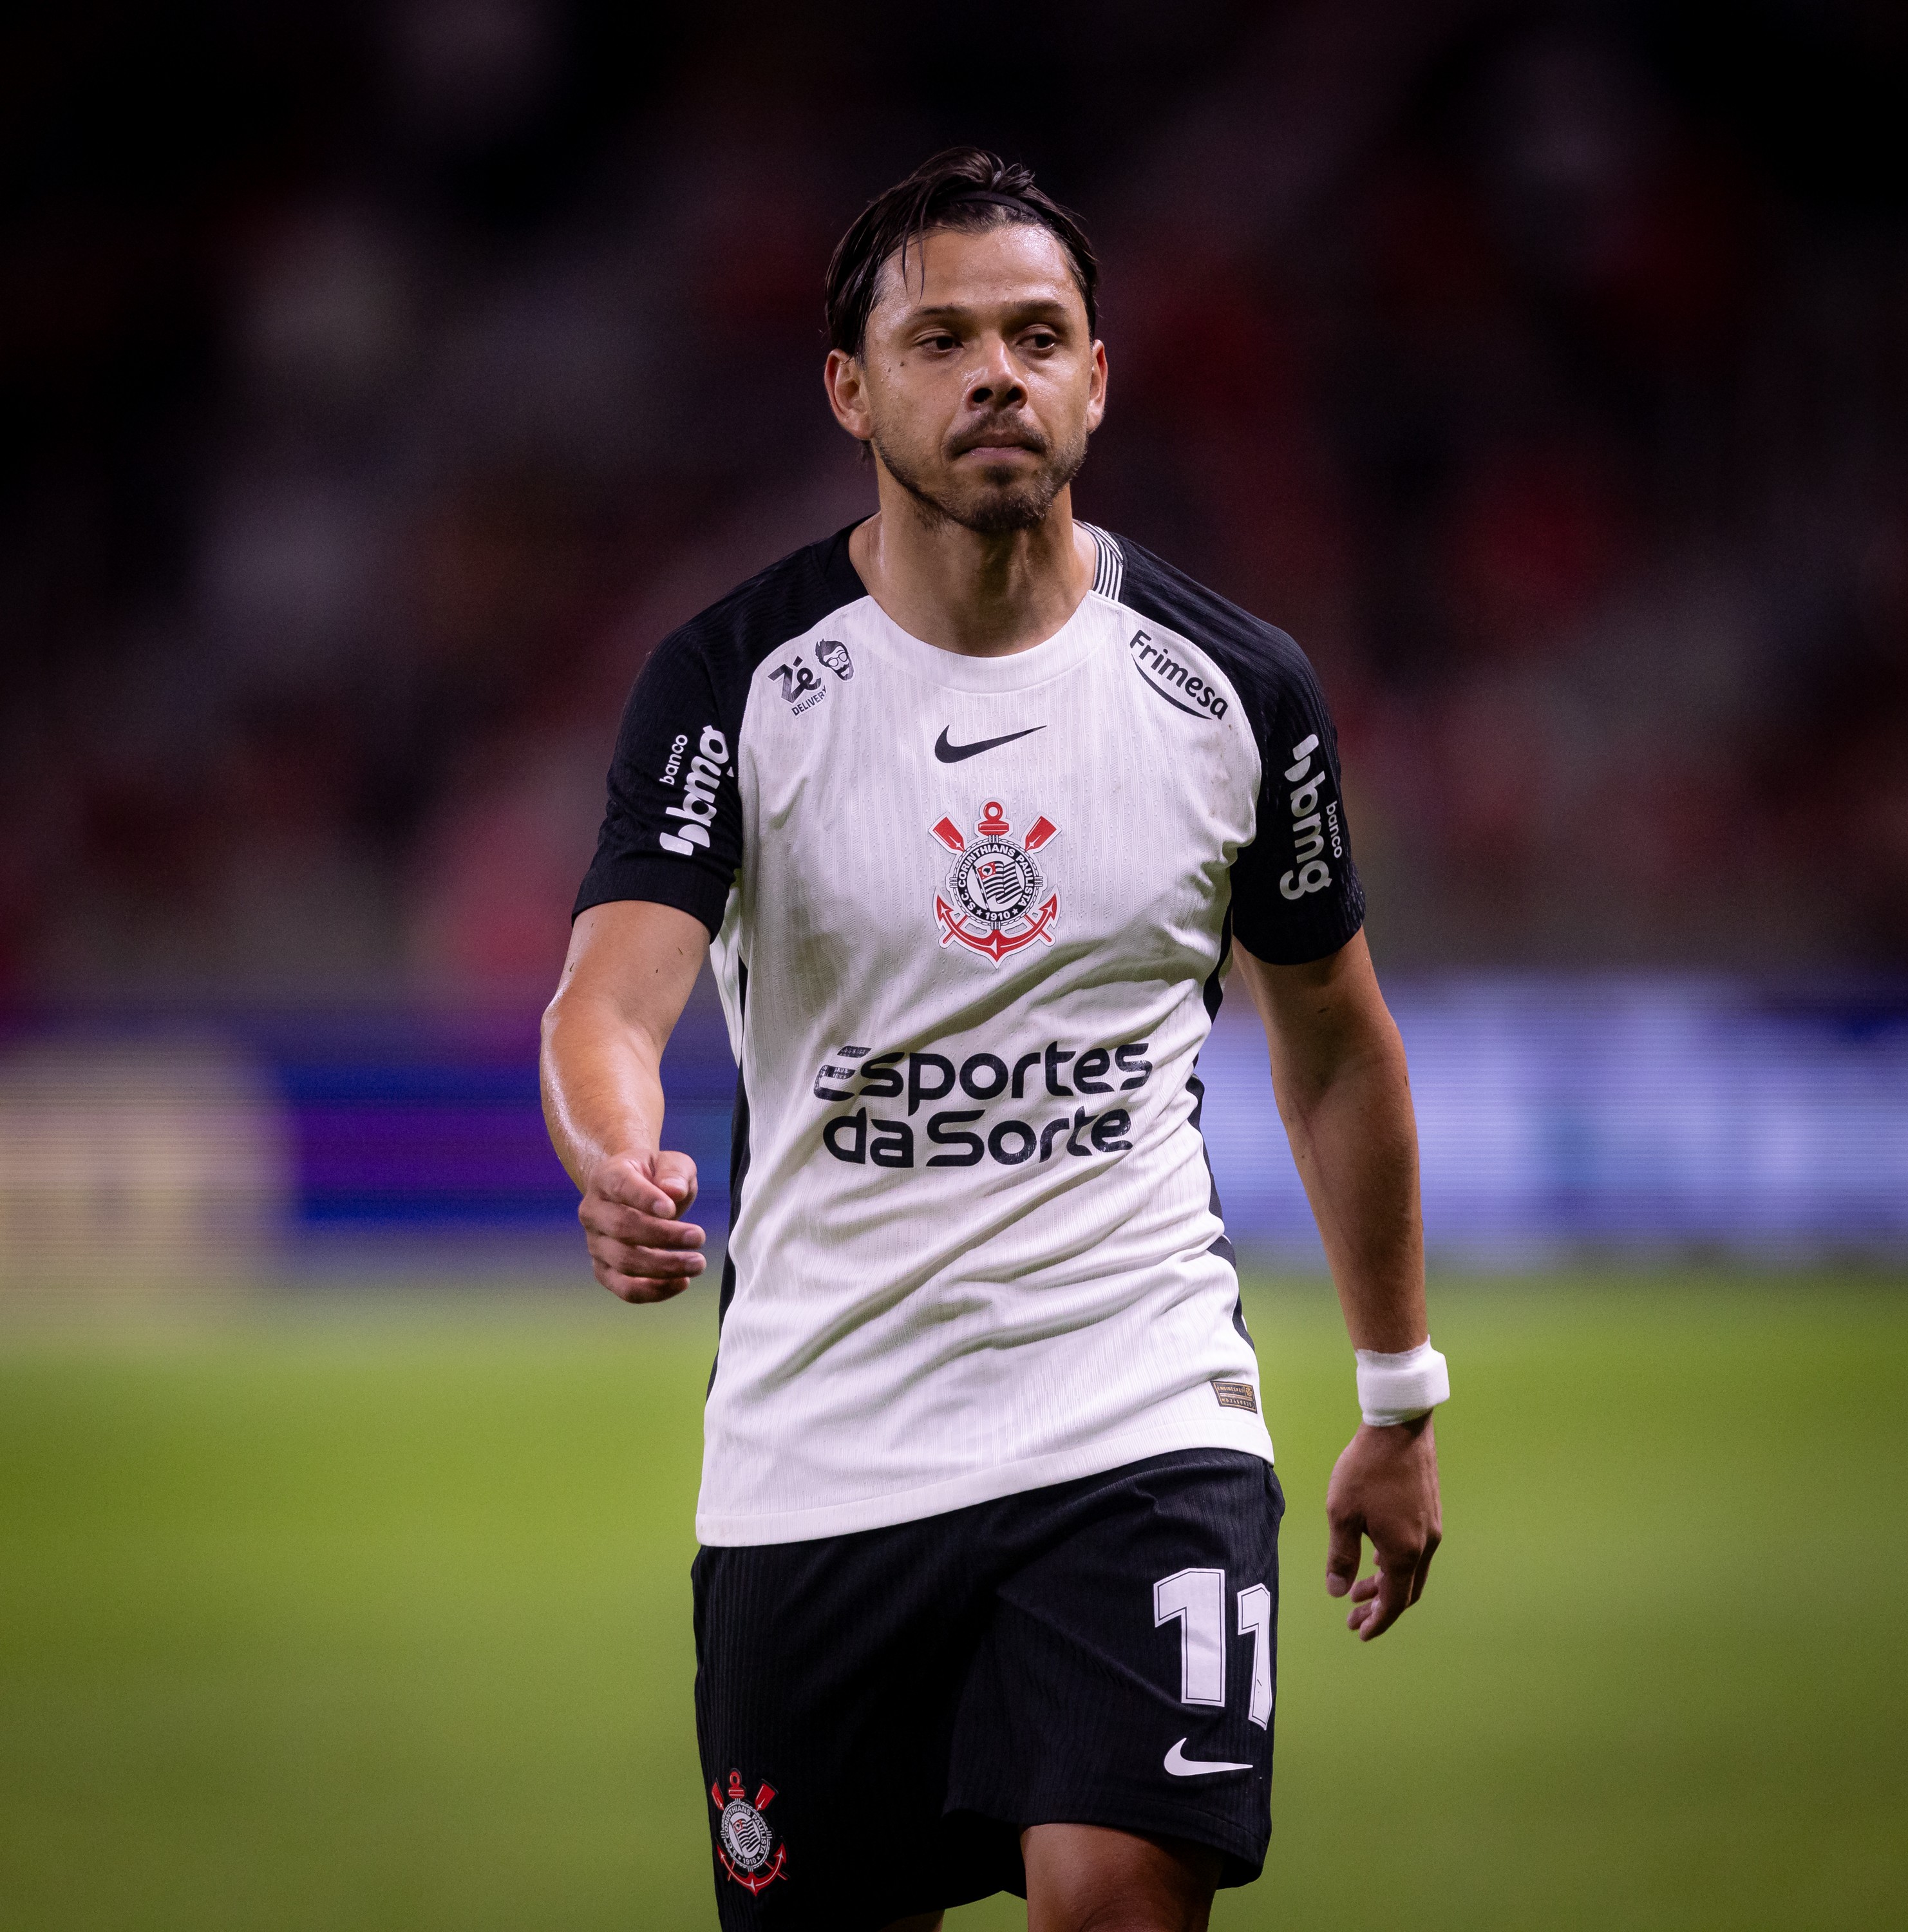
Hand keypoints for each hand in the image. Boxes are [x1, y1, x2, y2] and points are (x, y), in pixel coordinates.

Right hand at [578, 1150, 704, 1301]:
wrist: (636, 1191)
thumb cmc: (656, 1176)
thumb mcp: (671, 1162)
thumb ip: (674, 1172)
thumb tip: (674, 1192)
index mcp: (607, 1177)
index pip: (621, 1186)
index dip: (645, 1198)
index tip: (672, 1209)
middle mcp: (593, 1211)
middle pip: (622, 1228)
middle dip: (664, 1236)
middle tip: (699, 1237)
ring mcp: (595, 1243)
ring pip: (624, 1262)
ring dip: (664, 1267)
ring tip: (698, 1263)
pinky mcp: (604, 1270)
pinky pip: (625, 1288)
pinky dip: (654, 1291)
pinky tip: (682, 1282)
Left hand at [1325, 1414, 1441, 1640]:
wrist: (1399, 1427)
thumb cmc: (1366, 1469)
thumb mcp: (1342, 1514)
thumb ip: (1341, 1556)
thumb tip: (1337, 1591)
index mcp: (1404, 1551)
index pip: (1393, 1601)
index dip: (1377, 1621)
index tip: (1359, 1632)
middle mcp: (1424, 1545)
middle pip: (1405, 1590)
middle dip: (1380, 1607)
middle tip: (1353, 1616)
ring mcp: (1431, 1527)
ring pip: (1411, 1570)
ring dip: (1386, 1584)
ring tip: (1358, 1589)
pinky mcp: (1430, 1511)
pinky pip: (1415, 1550)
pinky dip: (1395, 1563)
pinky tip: (1375, 1557)